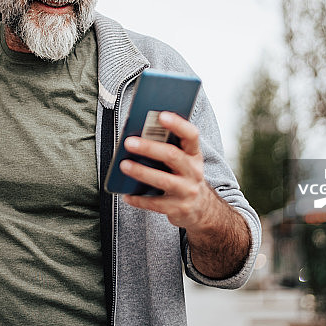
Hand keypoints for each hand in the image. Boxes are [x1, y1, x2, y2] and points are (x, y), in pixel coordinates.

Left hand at [119, 110, 251, 278]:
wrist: (202, 210)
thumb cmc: (184, 177)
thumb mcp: (184, 161)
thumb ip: (168, 147)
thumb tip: (139, 133)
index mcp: (195, 155)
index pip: (191, 135)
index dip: (178, 124)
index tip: (161, 115)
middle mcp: (194, 172)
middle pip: (172, 156)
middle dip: (149, 148)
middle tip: (128, 142)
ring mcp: (187, 192)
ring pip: (163, 180)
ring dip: (141, 172)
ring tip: (123, 165)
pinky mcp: (178, 209)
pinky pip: (155, 204)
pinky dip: (139, 199)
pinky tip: (126, 194)